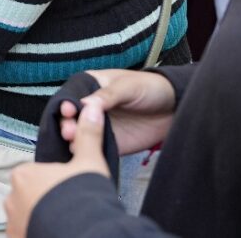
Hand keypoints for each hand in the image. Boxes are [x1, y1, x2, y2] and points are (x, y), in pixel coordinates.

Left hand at [6, 101, 111, 237]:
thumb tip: (92, 108)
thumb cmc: (83, 196)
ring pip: (28, 216)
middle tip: (69, 206)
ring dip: (41, 218)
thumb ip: (88, 135)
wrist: (85, 233)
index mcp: (24, 174)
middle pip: (31, 196)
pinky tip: (56, 232)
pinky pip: (25, 232)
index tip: (70, 190)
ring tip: (64, 221)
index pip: (39, 175)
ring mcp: (12, 222)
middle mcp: (11, 197)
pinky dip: (36, 232)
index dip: (57, 182)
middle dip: (48, 201)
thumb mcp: (89, 162)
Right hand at [60, 69, 176, 154]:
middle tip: (69, 132)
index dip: (67, 103)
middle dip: (67, 123)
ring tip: (73, 143)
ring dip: (73, 139)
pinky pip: (93, 148)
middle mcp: (90, 106)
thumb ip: (107, 95)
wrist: (174, 109)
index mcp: (90, 85)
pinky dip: (86, 151)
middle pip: (71, 116)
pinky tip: (83, 154)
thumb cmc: (150, 88)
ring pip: (78, 134)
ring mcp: (98, 125)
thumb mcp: (128, 86)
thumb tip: (84, 104)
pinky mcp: (108, 142)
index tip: (67, 111)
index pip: (71, 94)